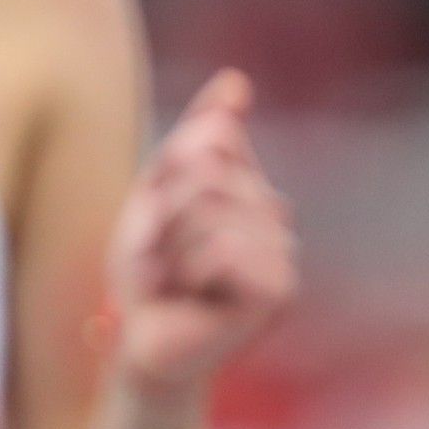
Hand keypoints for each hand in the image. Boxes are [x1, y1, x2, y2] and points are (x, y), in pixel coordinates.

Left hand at [106, 69, 297, 400]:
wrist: (144, 348)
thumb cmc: (147, 278)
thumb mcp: (157, 195)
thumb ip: (194, 140)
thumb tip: (236, 81)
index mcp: (251, 188)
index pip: (209, 136)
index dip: (162, 176)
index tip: (158, 220)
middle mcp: (276, 215)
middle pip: (205, 168)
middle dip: (160, 214)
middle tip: (161, 261)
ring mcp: (283, 253)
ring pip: (209, 207)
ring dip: (167, 248)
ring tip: (173, 282)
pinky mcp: (280, 291)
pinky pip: (221, 249)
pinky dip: (186, 273)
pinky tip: (193, 301)